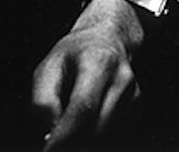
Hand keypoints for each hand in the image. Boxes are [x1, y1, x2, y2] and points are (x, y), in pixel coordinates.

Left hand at [32, 0, 143, 149]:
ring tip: (67, 124)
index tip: (49, 149)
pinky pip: (111, 133)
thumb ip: (42, 101)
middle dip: (72, 141)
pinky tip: (84, 121)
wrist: (110, 38)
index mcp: (99, 63)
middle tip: (53, 141)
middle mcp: (122, 80)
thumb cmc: (75, 53)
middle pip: (97, 129)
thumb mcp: (49, 67)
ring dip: (83, 138)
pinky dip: (93, 134)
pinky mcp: (135, 109)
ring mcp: (133, 96)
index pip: (83, 108)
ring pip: (104, 135)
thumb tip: (49, 133)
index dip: (64, 136)